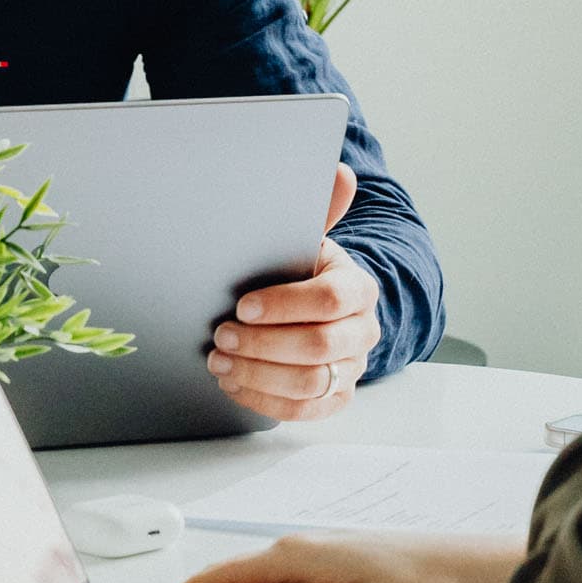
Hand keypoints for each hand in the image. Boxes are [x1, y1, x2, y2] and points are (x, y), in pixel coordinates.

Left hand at [209, 164, 379, 421]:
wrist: (319, 311)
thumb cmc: (302, 272)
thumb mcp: (308, 241)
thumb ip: (321, 211)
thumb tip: (342, 171)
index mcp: (358, 288)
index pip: (330, 300)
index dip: (284, 305)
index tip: (241, 305)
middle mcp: (363, 331)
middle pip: (318, 348)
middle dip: (263, 344)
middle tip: (220, 336)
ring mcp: (352, 369)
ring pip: (308, 383)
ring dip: (257, 373)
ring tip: (218, 361)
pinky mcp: (335, 398)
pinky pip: (304, 411)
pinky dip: (263, 399)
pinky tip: (233, 382)